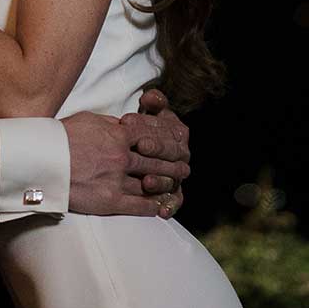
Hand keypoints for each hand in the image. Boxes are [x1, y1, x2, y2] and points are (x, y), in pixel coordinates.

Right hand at [63, 98, 190, 219]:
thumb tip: (125, 124)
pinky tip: (160, 208)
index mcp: (119, 135)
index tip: (177, 144)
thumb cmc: (61, 137)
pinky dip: (153, 207)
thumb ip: (111, 123)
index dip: (167, 141)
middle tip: (185, 166)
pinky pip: (138, 205)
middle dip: (174, 163)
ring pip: (151, 183)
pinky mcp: (110, 201)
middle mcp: (122, 157)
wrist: (42, 161)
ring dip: (167, 185)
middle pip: (157, 160)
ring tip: (177, 185)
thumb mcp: (88, 120)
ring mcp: (117, 180)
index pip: (152, 137)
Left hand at [133, 86, 190, 218]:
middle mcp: (181, 154)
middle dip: (157, 148)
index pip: (165, 128)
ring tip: (147, 181)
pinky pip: (175, 200)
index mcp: (178, 132)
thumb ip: (154, 103)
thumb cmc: (144, 129)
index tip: (127, 122)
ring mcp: (177, 174)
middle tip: (140, 146)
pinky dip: (170, 206)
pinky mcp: (173, 193)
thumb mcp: (149, 113)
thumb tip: (151, 97)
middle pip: (172, 152)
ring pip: (173, 178)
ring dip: (162, 180)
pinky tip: (162, 210)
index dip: (147, 125)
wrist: (143, 150)